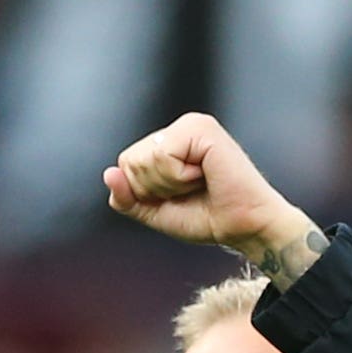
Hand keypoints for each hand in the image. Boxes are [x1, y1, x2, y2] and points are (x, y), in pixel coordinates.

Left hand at [104, 114, 316, 265]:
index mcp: (168, 143)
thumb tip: (108, 174)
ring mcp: (191, 125)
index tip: (178, 197)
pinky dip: (179, 177)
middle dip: (154, 189)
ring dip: (169, 184)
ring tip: (199, 183)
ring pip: (145, 159)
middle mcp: (179, 128)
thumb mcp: (156, 212)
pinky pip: (164, 157)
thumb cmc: (207, 218)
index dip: (144, 192)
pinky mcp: (201, 128)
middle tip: (190, 191)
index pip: (126, 165)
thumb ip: (128, 198)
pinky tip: (204, 175)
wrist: (243, 227)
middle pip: (130, 161)